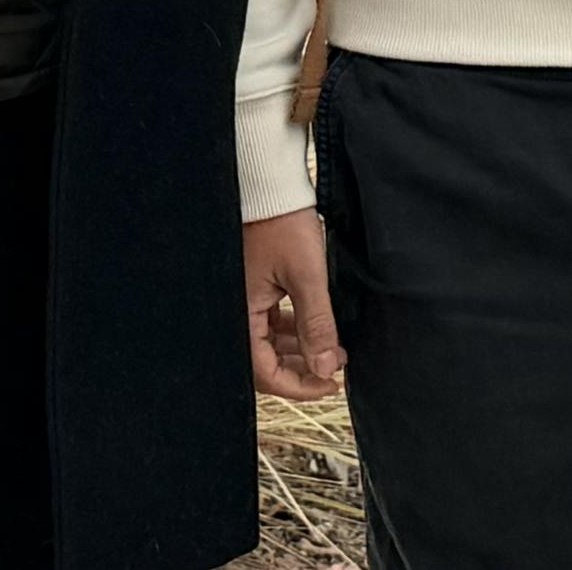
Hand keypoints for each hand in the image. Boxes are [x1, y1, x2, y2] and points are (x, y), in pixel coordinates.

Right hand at [242, 210, 343, 397]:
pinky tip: (313, 325)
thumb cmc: (282, 223)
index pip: (266, 373)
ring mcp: (243, 300)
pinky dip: (292, 329)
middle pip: (266, 362)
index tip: (330, 384)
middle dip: (302, 369)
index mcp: (241, 316)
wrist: (269, 185)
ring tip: (332, 348)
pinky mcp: (251, 287)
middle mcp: (237, 313)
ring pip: (269, 342)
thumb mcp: (306, 276)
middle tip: (334, 368)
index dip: (300, 386)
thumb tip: (326, 367)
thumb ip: (316, 325)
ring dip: (299, 350)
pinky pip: (269, 321)